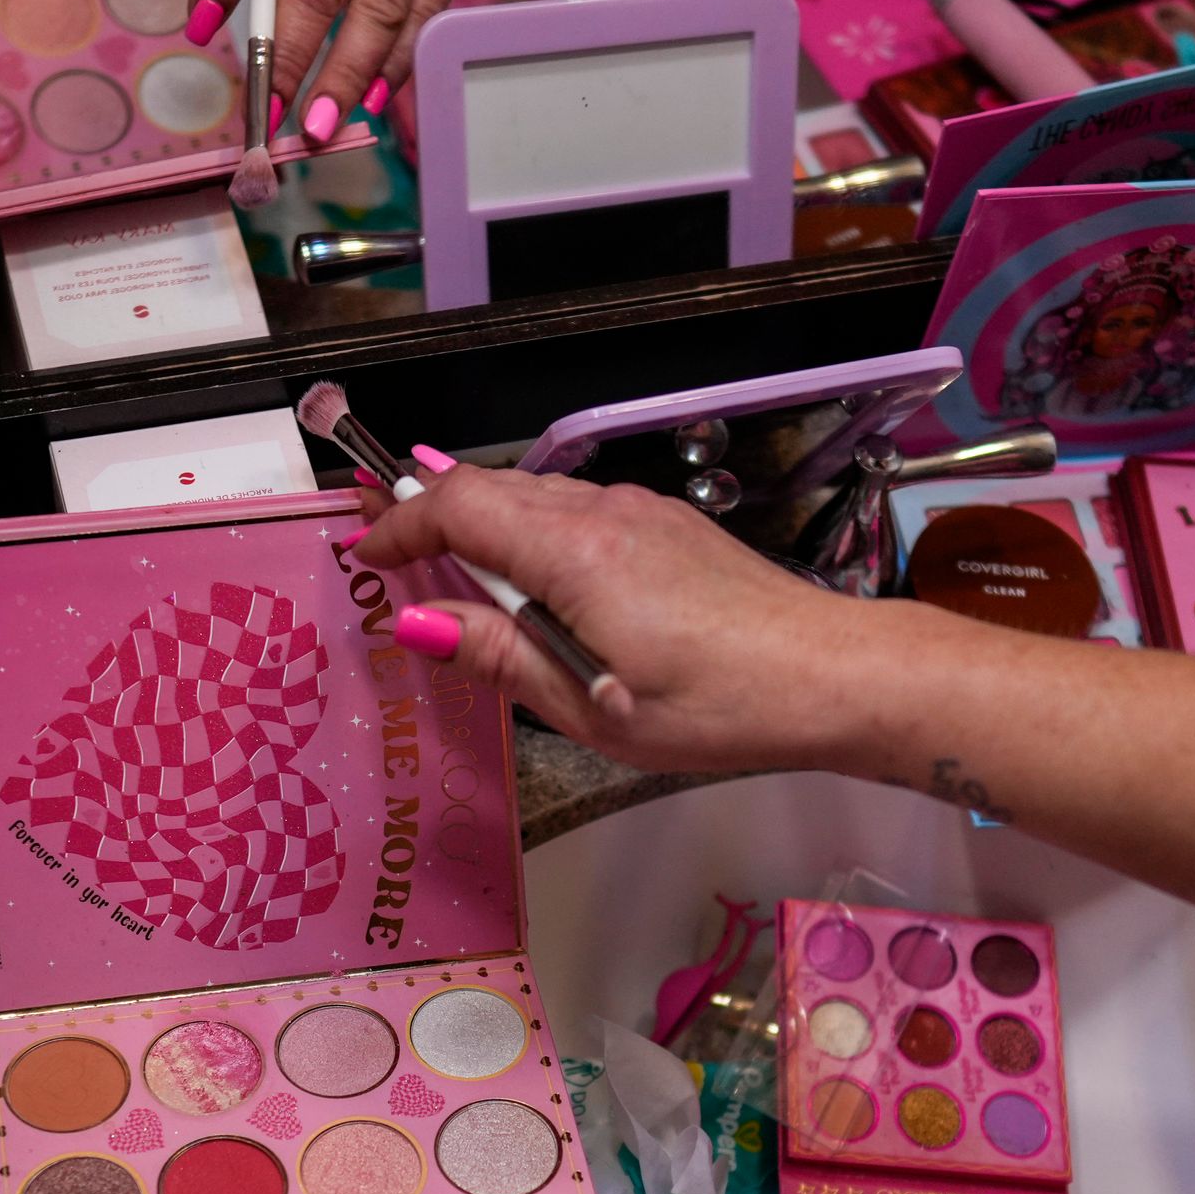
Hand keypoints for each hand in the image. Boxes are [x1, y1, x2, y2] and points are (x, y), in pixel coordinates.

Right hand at [351, 459, 903, 771]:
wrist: (828, 675)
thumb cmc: (719, 703)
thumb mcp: (589, 707)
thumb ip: (500, 657)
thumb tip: (421, 622)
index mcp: (573, 553)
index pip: (457, 505)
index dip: (400, 522)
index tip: (366, 551)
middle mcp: (604, 512)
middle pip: (490, 487)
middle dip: (429, 509)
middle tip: (385, 542)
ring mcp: (641, 511)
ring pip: (536, 494)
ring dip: (483, 519)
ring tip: (447, 563)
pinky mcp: (669, 526)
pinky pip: (578, 508)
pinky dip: (533, 529)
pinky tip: (532, 575)